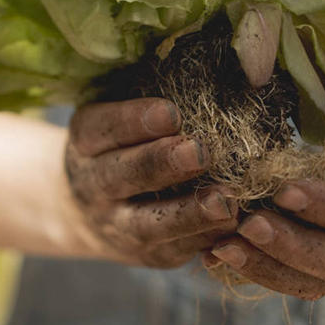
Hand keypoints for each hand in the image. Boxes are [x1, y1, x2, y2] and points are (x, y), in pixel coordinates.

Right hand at [65, 98, 238, 267]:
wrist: (88, 210)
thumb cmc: (122, 143)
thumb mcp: (118, 117)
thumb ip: (151, 96)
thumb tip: (209, 69)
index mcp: (86, 141)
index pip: (103, 128)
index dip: (134, 120)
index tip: (171, 112)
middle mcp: (95, 185)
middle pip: (124, 176)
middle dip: (163, 164)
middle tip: (200, 152)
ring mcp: (119, 226)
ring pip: (150, 224)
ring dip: (190, 214)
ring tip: (226, 201)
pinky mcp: (149, 255)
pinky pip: (178, 250)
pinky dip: (208, 240)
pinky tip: (238, 227)